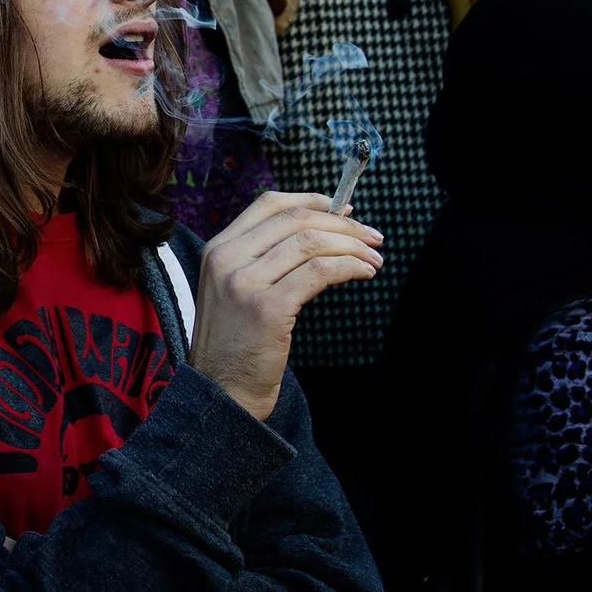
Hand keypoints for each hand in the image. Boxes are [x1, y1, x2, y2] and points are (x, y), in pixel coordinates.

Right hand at [190, 191, 383, 421]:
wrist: (222, 392)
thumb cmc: (237, 344)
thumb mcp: (235, 289)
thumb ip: (263, 259)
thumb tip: (322, 229)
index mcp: (218, 249)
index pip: (269, 203)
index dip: (312, 200)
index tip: (343, 208)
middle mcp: (226, 259)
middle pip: (295, 220)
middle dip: (342, 223)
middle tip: (372, 235)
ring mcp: (244, 283)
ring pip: (310, 243)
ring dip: (352, 246)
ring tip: (374, 258)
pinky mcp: (267, 308)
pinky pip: (319, 272)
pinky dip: (349, 266)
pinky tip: (364, 273)